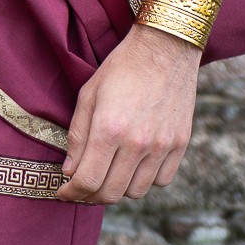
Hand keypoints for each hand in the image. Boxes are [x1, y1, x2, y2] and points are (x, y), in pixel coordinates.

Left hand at [55, 25, 201, 203]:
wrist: (165, 48)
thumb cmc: (122, 68)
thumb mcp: (89, 95)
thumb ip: (77, 136)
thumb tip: (70, 172)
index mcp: (109, 129)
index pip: (87, 181)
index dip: (71, 193)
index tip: (64, 192)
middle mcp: (137, 143)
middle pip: (110, 193)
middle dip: (90, 195)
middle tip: (82, 187)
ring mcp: (162, 146)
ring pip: (136, 192)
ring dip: (118, 189)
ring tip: (108, 174)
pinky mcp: (180, 144)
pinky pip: (161, 181)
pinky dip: (145, 180)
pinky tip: (135, 165)